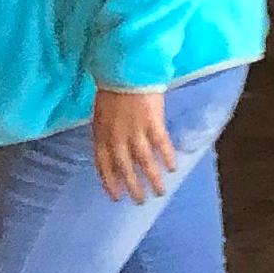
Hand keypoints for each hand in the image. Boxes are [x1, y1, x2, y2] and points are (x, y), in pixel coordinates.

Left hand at [91, 86, 178, 205]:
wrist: (125, 72)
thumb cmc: (111, 89)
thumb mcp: (100, 114)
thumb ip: (105, 132)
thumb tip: (111, 146)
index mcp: (101, 135)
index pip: (104, 165)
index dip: (110, 182)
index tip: (116, 198)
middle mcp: (117, 138)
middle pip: (124, 168)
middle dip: (132, 186)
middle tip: (140, 200)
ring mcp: (135, 132)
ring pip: (143, 161)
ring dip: (152, 178)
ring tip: (159, 192)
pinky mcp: (152, 123)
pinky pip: (160, 145)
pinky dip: (166, 157)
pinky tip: (173, 168)